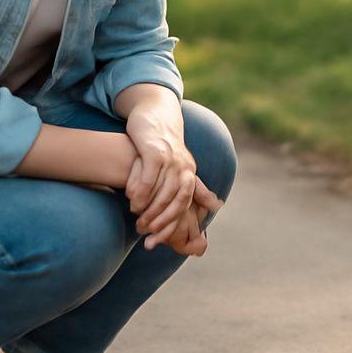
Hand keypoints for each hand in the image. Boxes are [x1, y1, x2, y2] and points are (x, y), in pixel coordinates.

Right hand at [118, 86, 220, 248]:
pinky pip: (149, 178)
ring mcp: (170, 158)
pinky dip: (142, 193)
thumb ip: (197, 188)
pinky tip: (134, 202)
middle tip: (145, 232)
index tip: (159, 238)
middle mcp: (183, 166)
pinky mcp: (155, 151)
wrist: (154, 115)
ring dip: (150, 210)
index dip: (172, 223)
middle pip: (175, 202)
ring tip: (138, 220)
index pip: (185, 204)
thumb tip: (217, 205)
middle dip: (161, 220)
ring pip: (162, 193)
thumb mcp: (182, 167)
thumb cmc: (163, 146)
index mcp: (190, 172)